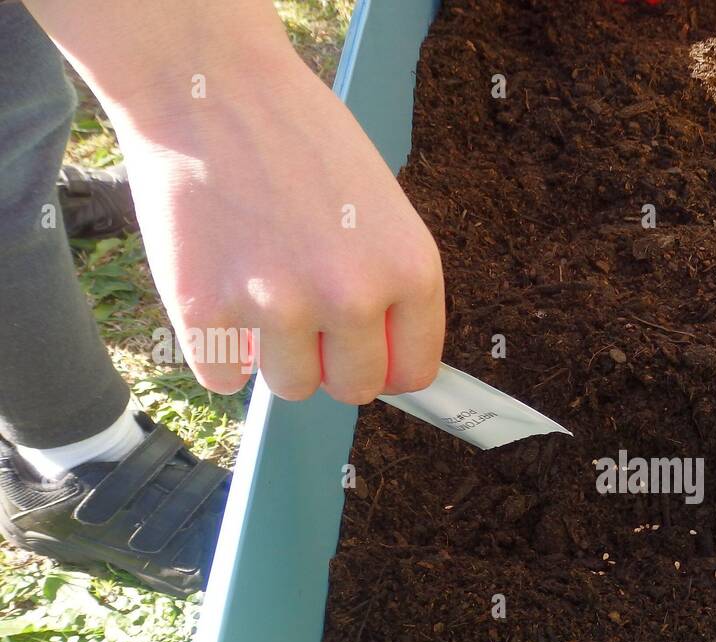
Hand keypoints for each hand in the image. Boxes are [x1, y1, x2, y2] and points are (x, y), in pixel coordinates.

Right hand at [29, 0, 443, 403]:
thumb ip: (389, 283)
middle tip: (304, 312)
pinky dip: (216, 350)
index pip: (414, 371)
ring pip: (289, 386)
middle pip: (353, 388)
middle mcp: (353, 296)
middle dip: (330, 362)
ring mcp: (279, 307)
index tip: (365, 353)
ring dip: (273, 354)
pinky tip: (216, 291)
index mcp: (410, 269)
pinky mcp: (207, 311)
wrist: (207, 85)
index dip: (385, 364)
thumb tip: (387, 360)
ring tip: (257, 286)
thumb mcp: (381, 206)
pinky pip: (222, 377)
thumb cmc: (297, 136)